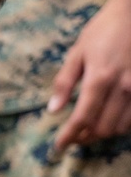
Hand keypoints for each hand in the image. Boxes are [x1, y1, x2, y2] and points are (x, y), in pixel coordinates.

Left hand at [49, 0, 130, 150]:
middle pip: (102, 128)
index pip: (81, 119)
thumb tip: (53, 110)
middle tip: (74, 136)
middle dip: (85, 137)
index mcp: (100, 78)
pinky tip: (110, 119)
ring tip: (90, 130)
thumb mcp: (77, 52)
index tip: (59, 146)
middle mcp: (122, 87)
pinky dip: (121, 125)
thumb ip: (64, 83)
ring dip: (103, 133)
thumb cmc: (103, 30)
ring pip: (120, 127)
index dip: (68, 137)